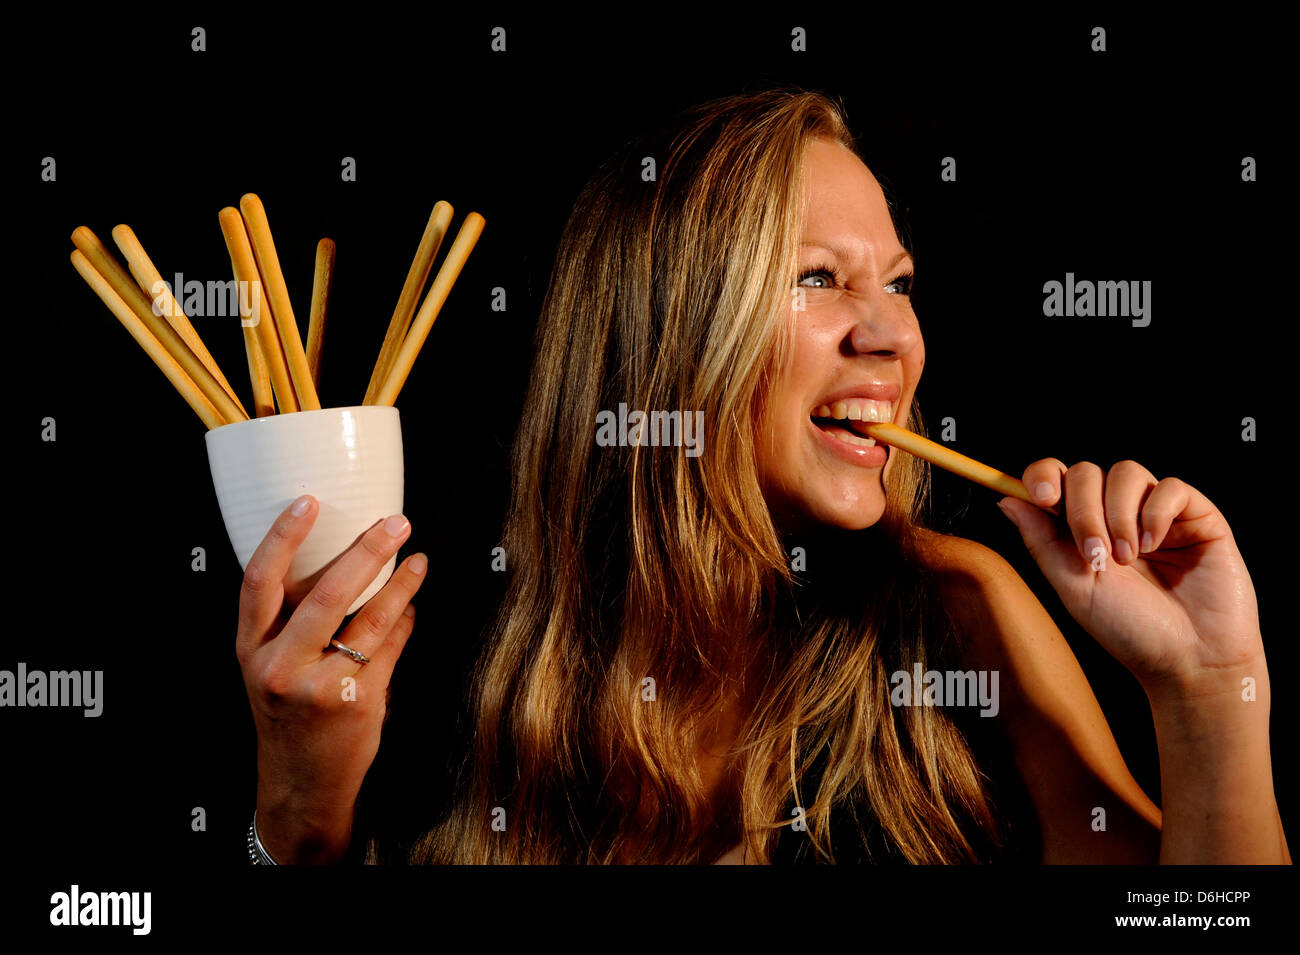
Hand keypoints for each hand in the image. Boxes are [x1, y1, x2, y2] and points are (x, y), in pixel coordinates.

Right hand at [235, 494, 426, 862]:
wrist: (300, 783)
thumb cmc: (288, 714)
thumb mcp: (270, 667)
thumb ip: (291, 622)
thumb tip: (346, 561)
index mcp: (251, 649)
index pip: (258, 582)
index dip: (282, 538)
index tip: (307, 502)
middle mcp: (279, 667)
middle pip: (326, 594)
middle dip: (366, 551)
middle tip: (395, 522)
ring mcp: (320, 687)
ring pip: (371, 619)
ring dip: (402, 583)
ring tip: (417, 559)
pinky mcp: (358, 702)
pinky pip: (391, 647)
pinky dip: (405, 621)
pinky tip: (411, 607)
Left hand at [997, 459, 1262, 693]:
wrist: (1188, 659)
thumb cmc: (1128, 629)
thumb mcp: (1073, 587)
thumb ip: (1041, 541)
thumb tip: (1006, 499)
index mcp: (1081, 527)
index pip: (1056, 479)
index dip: (1043, 475)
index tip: (1041, 497)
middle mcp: (1116, 513)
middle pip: (1086, 472)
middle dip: (1082, 510)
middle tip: (1093, 553)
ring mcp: (1156, 512)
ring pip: (1126, 472)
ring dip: (1118, 515)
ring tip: (1126, 559)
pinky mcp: (1197, 515)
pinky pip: (1171, 487)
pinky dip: (1155, 513)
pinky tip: (1154, 547)